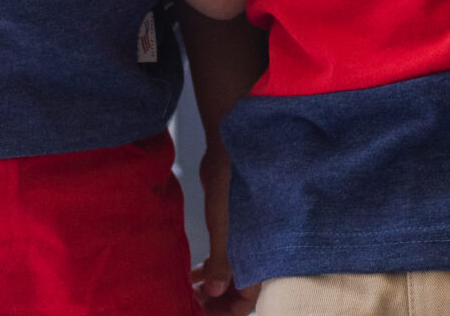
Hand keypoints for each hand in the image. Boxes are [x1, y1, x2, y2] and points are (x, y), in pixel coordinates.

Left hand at [195, 142, 260, 311]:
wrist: (229, 150)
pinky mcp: (229, 230)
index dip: (227, 312)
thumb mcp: (224, 226)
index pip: (247, 300)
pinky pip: (221, 261)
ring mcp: (240, 243)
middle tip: (193, 305)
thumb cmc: (231, 187)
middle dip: (217, 303)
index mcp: (258, 256)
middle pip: (237, 292)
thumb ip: (221, 261)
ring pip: (228, 278)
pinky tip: (193, 274)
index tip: (204, 314)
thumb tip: (214, 292)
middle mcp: (252, 254)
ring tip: (191, 293)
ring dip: (211, 289)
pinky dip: (208, 271)